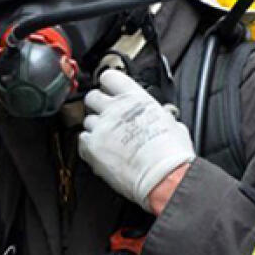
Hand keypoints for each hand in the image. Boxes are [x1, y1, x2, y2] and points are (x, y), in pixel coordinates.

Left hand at [79, 69, 195, 211]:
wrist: (163, 177)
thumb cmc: (171, 155)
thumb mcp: (173, 124)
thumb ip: (161, 115)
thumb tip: (164, 117)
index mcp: (136, 99)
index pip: (110, 77)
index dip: (109, 83)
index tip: (110, 90)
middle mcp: (115, 109)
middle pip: (92, 96)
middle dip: (97, 105)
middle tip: (107, 116)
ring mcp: (101, 128)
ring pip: (86, 120)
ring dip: (95, 127)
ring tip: (109, 139)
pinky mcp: (91, 148)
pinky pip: (81, 140)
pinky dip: (88, 145)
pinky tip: (101, 151)